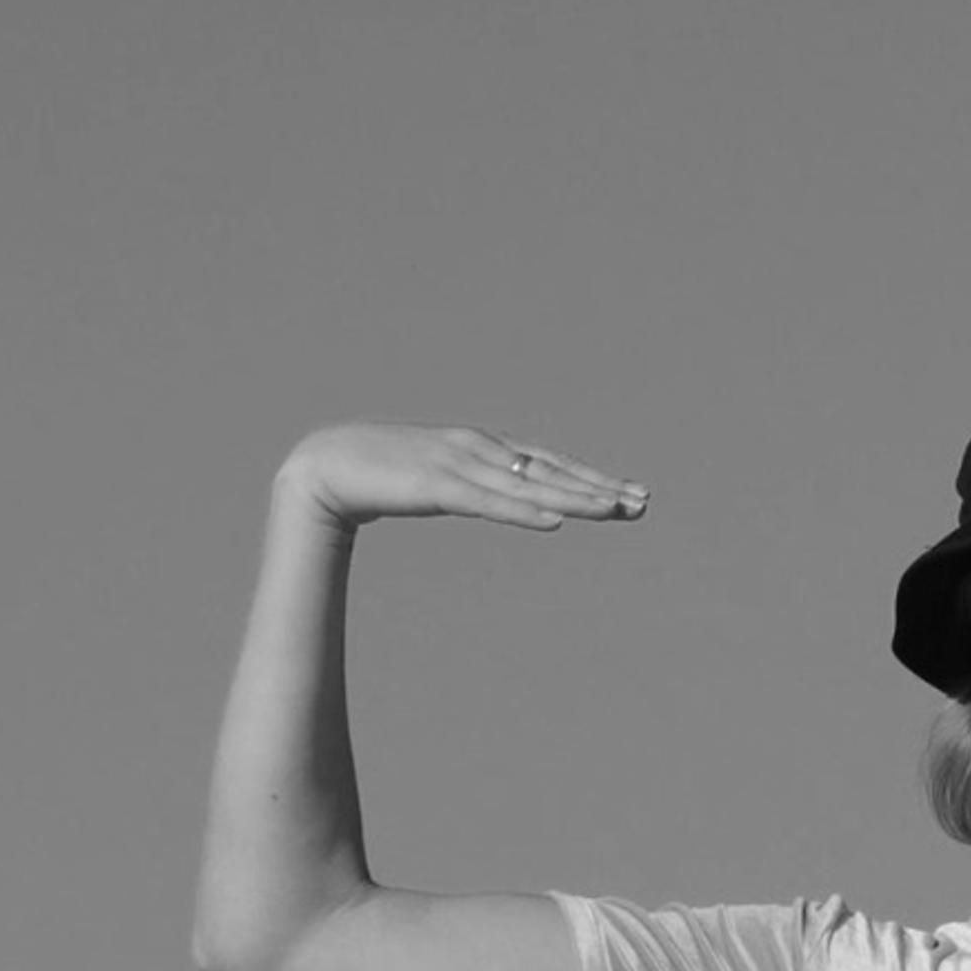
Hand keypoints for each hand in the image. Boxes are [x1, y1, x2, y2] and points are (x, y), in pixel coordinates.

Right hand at [283, 423, 645, 532]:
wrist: (326, 466)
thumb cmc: (385, 477)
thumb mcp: (445, 483)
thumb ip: (478, 490)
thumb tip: (512, 505)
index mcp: (483, 449)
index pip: (551, 465)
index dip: (593, 480)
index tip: (633, 498)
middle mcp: (479, 450)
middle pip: (552, 471)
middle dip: (599, 489)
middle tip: (643, 504)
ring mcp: (459, 464)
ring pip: (529, 485)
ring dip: (575, 499)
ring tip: (615, 512)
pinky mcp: (436, 485)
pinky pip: (489, 502)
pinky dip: (525, 511)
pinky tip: (556, 521)